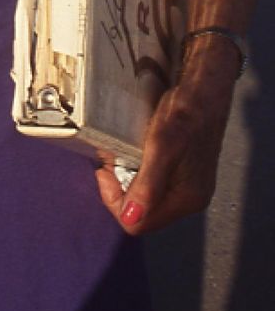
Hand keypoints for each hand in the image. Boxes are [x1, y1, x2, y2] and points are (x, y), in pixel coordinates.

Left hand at [95, 46, 236, 234]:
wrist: (206, 87)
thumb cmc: (184, 113)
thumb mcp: (162, 145)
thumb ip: (147, 184)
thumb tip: (130, 218)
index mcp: (186, 200)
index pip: (138, 222)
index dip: (114, 200)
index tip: (105, 168)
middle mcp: (189, 199)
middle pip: (142, 213)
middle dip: (119, 188)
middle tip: (110, 157)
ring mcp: (188, 186)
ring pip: (145, 197)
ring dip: (126, 179)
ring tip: (118, 151)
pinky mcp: (185, 172)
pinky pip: (153, 183)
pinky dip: (137, 170)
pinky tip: (132, 150)